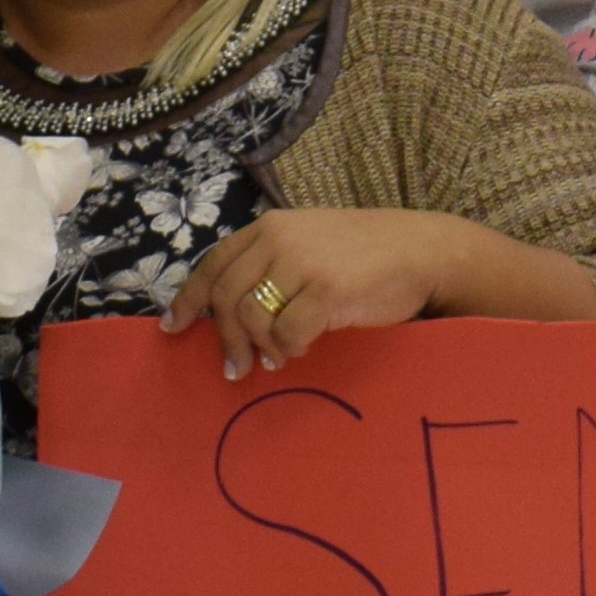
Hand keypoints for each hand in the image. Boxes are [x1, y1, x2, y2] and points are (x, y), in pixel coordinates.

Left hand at [163, 209, 466, 376]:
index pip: (213, 264)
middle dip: (224, 339)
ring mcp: (303, 264)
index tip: (173, 327)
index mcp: (270, 227)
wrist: (421, 250)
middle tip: (234, 368)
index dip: (189, 299)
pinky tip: (302, 349)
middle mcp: (280, 239)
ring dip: (258, 348)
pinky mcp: (327, 291)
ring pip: (250, 318)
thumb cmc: (366, 253)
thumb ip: (271, 265)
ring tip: (273, 359)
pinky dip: (288, 350)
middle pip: (225, 297)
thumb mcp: (310, 243)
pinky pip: (287, 335)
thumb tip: (230, 315)